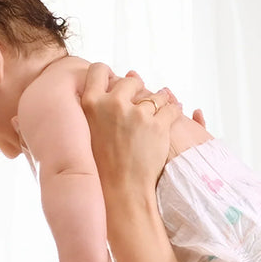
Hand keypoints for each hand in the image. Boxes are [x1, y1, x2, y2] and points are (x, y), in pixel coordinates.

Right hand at [79, 64, 181, 201]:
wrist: (120, 191)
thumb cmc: (102, 166)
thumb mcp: (87, 133)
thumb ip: (95, 109)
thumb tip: (108, 87)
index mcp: (90, 105)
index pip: (98, 70)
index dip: (108, 73)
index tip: (114, 82)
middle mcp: (112, 105)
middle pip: (131, 81)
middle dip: (138, 92)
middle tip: (138, 109)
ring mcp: (136, 114)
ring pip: (155, 95)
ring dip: (159, 104)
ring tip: (155, 119)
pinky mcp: (157, 125)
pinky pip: (171, 108)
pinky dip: (173, 113)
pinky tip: (169, 122)